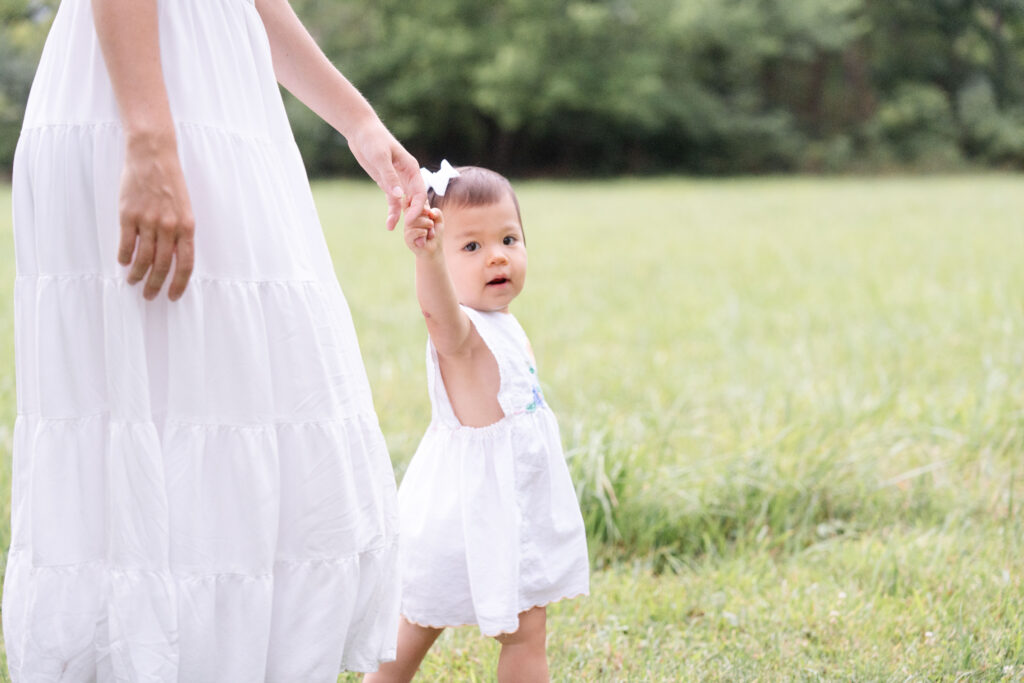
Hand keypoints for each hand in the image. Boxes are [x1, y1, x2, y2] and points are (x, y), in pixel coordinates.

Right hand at [118, 130, 195, 300]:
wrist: (153, 155)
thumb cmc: (171, 183)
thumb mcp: (185, 208)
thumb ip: (181, 233)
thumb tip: (174, 259)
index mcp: (187, 226)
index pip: (186, 264)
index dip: (179, 284)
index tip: (172, 296)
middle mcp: (169, 226)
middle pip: (163, 265)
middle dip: (156, 285)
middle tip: (149, 295)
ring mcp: (147, 220)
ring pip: (143, 258)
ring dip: (137, 274)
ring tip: (133, 282)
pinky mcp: (128, 213)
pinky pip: (126, 243)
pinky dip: (124, 256)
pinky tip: (123, 262)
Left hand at [346, 117, 426, 230]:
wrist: (361, 131)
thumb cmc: (373, 140)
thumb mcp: (380, 158)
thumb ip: (390, 177)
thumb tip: (399, 197)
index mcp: (411, 169)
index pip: (420, 193)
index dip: (417, 208)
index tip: (409, 220)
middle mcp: (408, 176)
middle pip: (416, 200)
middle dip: (413, 215)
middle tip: (406, 229)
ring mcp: (398, 181)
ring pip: (404, 203)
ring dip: (401, 215)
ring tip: (391, 227)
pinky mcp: (387, 183)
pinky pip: (393, 201)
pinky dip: (392, 211)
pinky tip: (389, 224)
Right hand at [404, 204, 442, 256]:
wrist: (434, 250)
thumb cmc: (435, 234)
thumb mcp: (439, 221)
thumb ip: (436, 212)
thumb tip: (430, 212)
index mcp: (414, 213)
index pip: (410, 202)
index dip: (416, 202)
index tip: (426, 208)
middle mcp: (408, 219)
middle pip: (413, 209)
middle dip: (426, 215)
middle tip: (431, 224)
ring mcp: (407, 229)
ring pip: (413, 220)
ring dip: (426, 224)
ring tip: (430, 231)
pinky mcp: (407, 238)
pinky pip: (412, 231)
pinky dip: (422, 232)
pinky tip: (426, 235)